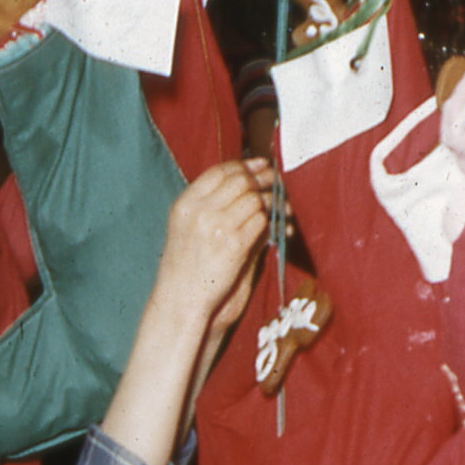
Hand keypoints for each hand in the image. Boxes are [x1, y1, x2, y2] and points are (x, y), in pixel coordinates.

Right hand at [150, 158, 274, 330]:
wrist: (180, 299)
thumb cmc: (185, 267)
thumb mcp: (187, 228)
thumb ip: (210, 205)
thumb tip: (245, 184)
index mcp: (185, 204)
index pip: (218, 171)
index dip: (243, 165)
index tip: (261, 165)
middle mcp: (200, 211)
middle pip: (240, 181)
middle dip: (263, 180)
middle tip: (277, 183)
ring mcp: (217, 226)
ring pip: (255, 199)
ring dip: (274, 202)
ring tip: (283, 209)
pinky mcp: (235, 244)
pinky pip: (262, 222)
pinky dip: (275, 223)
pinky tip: (281, 229)